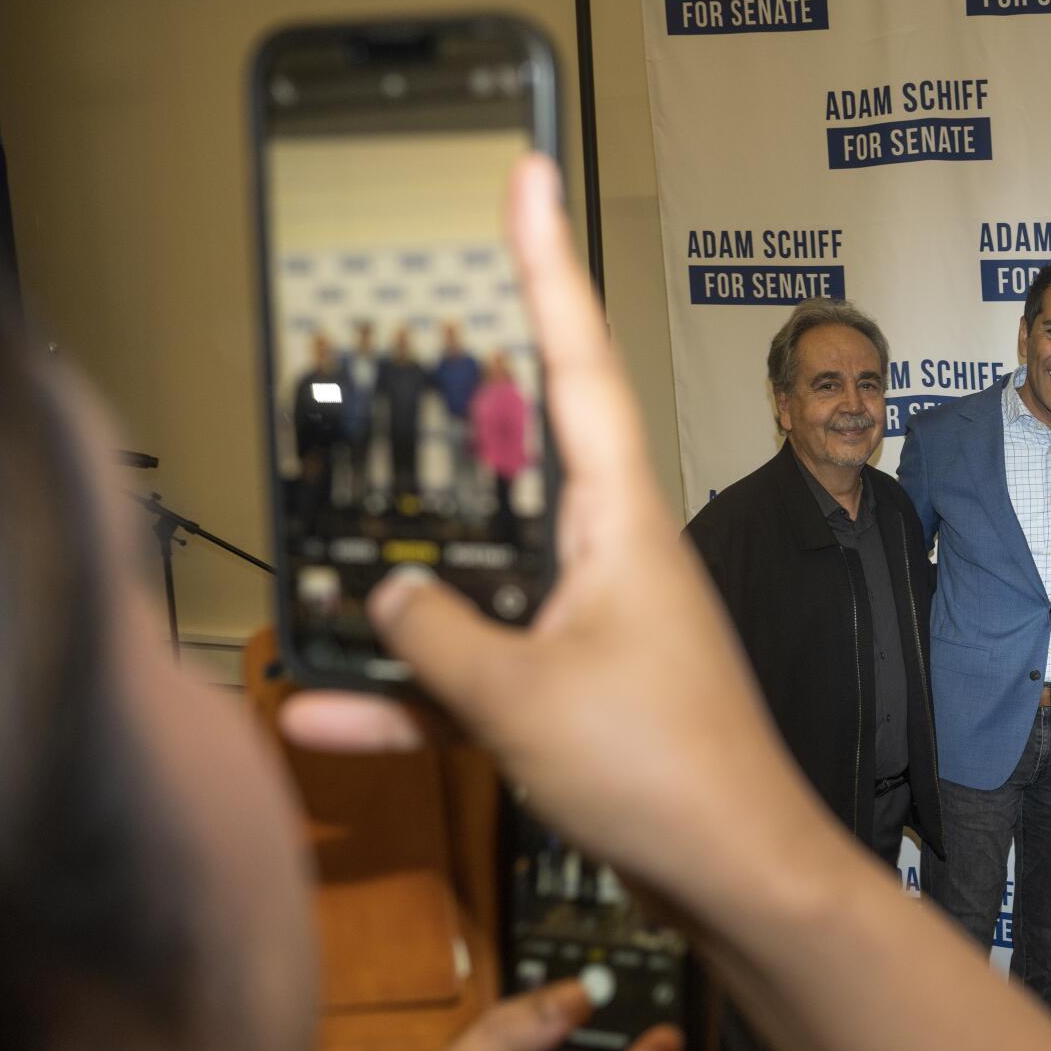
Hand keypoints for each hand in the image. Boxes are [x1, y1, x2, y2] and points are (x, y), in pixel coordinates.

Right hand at [280, 154, 826, 908]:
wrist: (734, 873)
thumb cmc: (662, 770)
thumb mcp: (516, 694)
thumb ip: (435, 634)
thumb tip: (389, 597)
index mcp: (619, 520)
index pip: (576, 362)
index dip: (545, 267)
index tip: (527, 178)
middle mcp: (614, 555)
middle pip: (516, 464)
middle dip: (450, 433)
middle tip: (399, 381)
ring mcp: (599, 622)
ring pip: (485, 582)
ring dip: (407, 605)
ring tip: (316, 605)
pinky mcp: (585, 689)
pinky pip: (487, 672)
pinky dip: (422, 694)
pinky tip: (334, 718)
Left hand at [387, 981, 680, 1050]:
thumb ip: (500, 1038)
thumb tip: (569, 996)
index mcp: (504, 1033)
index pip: (542, 990)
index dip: (566, 982)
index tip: (588, 981)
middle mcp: (550, 1049)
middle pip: (591, 1005)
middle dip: (614, 990)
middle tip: (635, 979)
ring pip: (621, 1036)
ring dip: (641, 1018)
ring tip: (660, 1004)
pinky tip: (663, 1044)